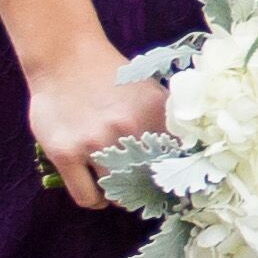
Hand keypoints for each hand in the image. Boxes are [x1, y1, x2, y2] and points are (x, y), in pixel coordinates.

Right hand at [28, 44, 166, 210]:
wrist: (65, 56)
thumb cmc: (109, 75)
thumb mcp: (149, 91)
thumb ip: (168, 119)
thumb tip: (192, 153)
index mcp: (154, 114)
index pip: (177, 162)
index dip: (175, 178)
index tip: (172, 185)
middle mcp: (128, 129)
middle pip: (148, 183)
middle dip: (147, 191)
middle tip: (143, 190)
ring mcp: (95, 143)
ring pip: (117, 194)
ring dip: (120, 197)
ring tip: (118, 189)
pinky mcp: (65, 154)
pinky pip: (86, 197)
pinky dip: (95, 201)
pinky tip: (98, 192)